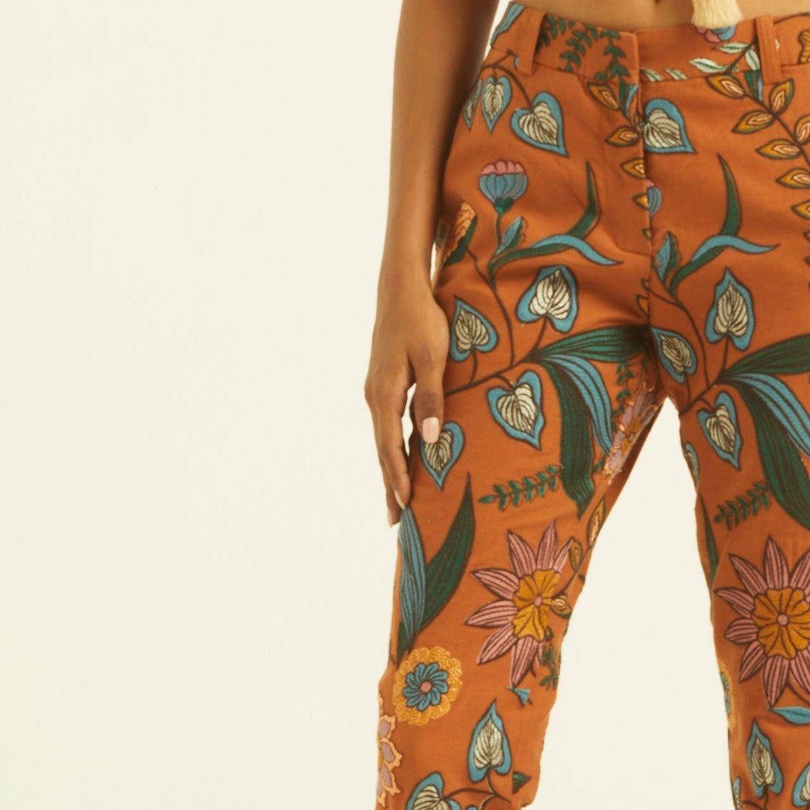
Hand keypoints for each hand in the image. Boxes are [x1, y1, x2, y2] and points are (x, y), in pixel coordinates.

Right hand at [365, 279, 450, 522]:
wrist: (401, 287)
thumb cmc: (422, 318)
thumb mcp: (434, 356)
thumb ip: (433, 397)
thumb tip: (430, 439)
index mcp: (385, 394)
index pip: (390, 447)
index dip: (398, 478)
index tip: (405, 506)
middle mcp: (375, 397)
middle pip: (382, 450)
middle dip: (389, 485)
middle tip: (395, 522)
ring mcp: (377, 390)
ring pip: (384, 439)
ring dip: (391, 469)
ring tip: (399, 499)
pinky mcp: (384, 383)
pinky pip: (388, 425)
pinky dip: (394, 448)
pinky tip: (403, 458)